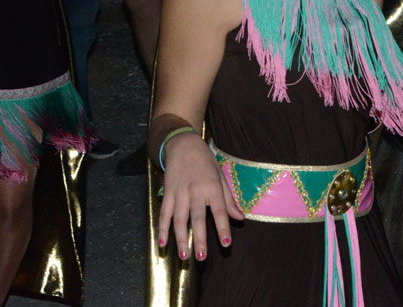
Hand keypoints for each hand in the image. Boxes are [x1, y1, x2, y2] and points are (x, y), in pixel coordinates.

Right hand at [157, 132, 242, 260]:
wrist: (183, 145)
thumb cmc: (205, 161)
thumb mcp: (220, 176)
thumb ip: (229, 199)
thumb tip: (240, 218)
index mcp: (212, 186)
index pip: (219, 210)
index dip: (223, 227)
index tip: (227, 243)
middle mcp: (195, 190)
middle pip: (197, 218)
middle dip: (200, 239)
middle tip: (202, 257)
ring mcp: (179, 192)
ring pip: (178, 219)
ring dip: (180, 238)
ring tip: (183, 256)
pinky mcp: (167, 193)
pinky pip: (164, 213)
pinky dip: (162, 229)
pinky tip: (162, 243)